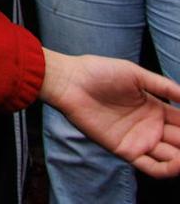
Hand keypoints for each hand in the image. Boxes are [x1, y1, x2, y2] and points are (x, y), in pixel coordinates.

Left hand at [41, 49, 179, 177]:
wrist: (70, 81)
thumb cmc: (98, 72)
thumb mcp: (136, 74)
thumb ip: (164, 86)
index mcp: (155, 108)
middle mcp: (150, 127)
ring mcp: (139, 140)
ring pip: (172, 157)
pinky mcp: (125, 150)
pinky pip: (151, 167)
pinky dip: (169, 169)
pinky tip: (179, 162)